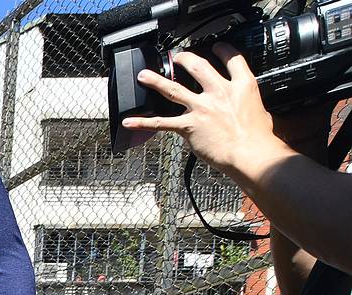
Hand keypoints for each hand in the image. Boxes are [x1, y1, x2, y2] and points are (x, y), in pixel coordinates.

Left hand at [121, 44, 280, 178]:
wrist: (249, 153)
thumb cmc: (258, 137)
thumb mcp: (261, 111)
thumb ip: (249, 105)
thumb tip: (250, 108)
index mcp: (241, 86)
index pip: (232, 60)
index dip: (223, 50)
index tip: (217, 47)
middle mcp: (219, 93)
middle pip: (198, 67)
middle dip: (186, 59)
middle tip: (178, 57)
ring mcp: (201, 108)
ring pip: (173, 89)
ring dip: (156, 81)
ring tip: (144, 75)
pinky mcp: (188, 126)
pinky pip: (160, 123)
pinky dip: (143, 123)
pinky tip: (129, 122)